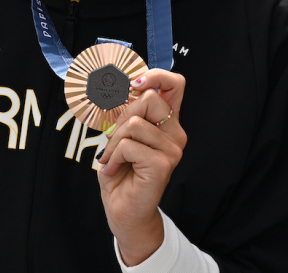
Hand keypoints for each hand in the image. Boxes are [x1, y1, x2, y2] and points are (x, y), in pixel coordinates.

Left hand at [97, 69, 186, 265]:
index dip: (156, 75)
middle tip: (112, 142)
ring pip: (134, 123)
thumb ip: (126, 111)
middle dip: (121, 117)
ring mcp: (172, 149)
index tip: (134, 84)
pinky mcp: (163, 164)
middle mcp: (175, 134)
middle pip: (148, 99)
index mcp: (167, 122)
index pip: (174, 84)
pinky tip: (114, 170)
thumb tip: (121, 84)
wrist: (123, 210)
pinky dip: (114, 156)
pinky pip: (129, 144)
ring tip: (112, 159)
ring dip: (113, 141)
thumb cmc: (121, 172)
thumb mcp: (119, 134)